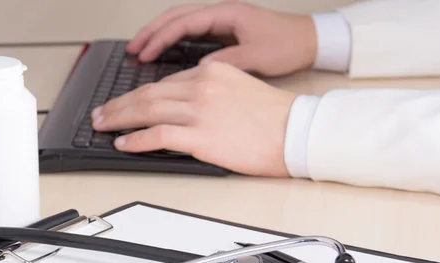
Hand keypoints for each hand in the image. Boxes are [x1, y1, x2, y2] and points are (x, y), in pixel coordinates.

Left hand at [91, 62, 296, 176]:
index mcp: (211, 73)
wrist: (297, 132)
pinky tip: (124, 144)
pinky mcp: (201, 136)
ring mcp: (200, 111)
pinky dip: (136, 140)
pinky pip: (157, 136)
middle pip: (149, 93)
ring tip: (103, 126)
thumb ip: (210, 91)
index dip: (139, 94)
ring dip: (119, 119)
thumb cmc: (275, 117)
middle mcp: (201, 87)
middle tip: (102, 113)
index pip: (164, 83)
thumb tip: (184, 104)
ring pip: (147, 111)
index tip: (125, 102)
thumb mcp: (240, 89)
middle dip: (119, 104)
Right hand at [127, 1, 316, 76]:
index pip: (183, 22)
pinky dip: (173, 43)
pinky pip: (190, 35)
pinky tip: (164, 55)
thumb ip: (228, 62)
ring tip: (139, 51)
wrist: (308, 41)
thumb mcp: (258, 56)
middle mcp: (220, 14)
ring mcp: (220, 23)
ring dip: (159, 36)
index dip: (160, 38)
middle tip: (131, 50)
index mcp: (226, 14)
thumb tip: (200, 71)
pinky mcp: (222, 34)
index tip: (143, 53)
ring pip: (180, 24)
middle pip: (175, 17)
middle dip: (151, 32)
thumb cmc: (287, 45)